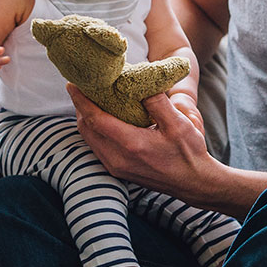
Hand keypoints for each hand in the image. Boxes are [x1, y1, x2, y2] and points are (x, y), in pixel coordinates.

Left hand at [71, 84, 217, 202]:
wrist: (193, 182)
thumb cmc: (188, 152)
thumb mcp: (178, 123)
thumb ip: (158, 102)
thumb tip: (141, 85)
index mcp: (131, 144)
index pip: (95, 119)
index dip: (81, 101)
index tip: (73, 84)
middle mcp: (118, 159)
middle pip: (86, 130)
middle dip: (81, 107)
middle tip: (81, 88)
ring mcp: (117, 167)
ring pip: (90, 140)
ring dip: (87, 119)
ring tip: (90, 101)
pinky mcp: (119, 170)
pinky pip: (98, 147)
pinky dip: (95, 131)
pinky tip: (103, 119)